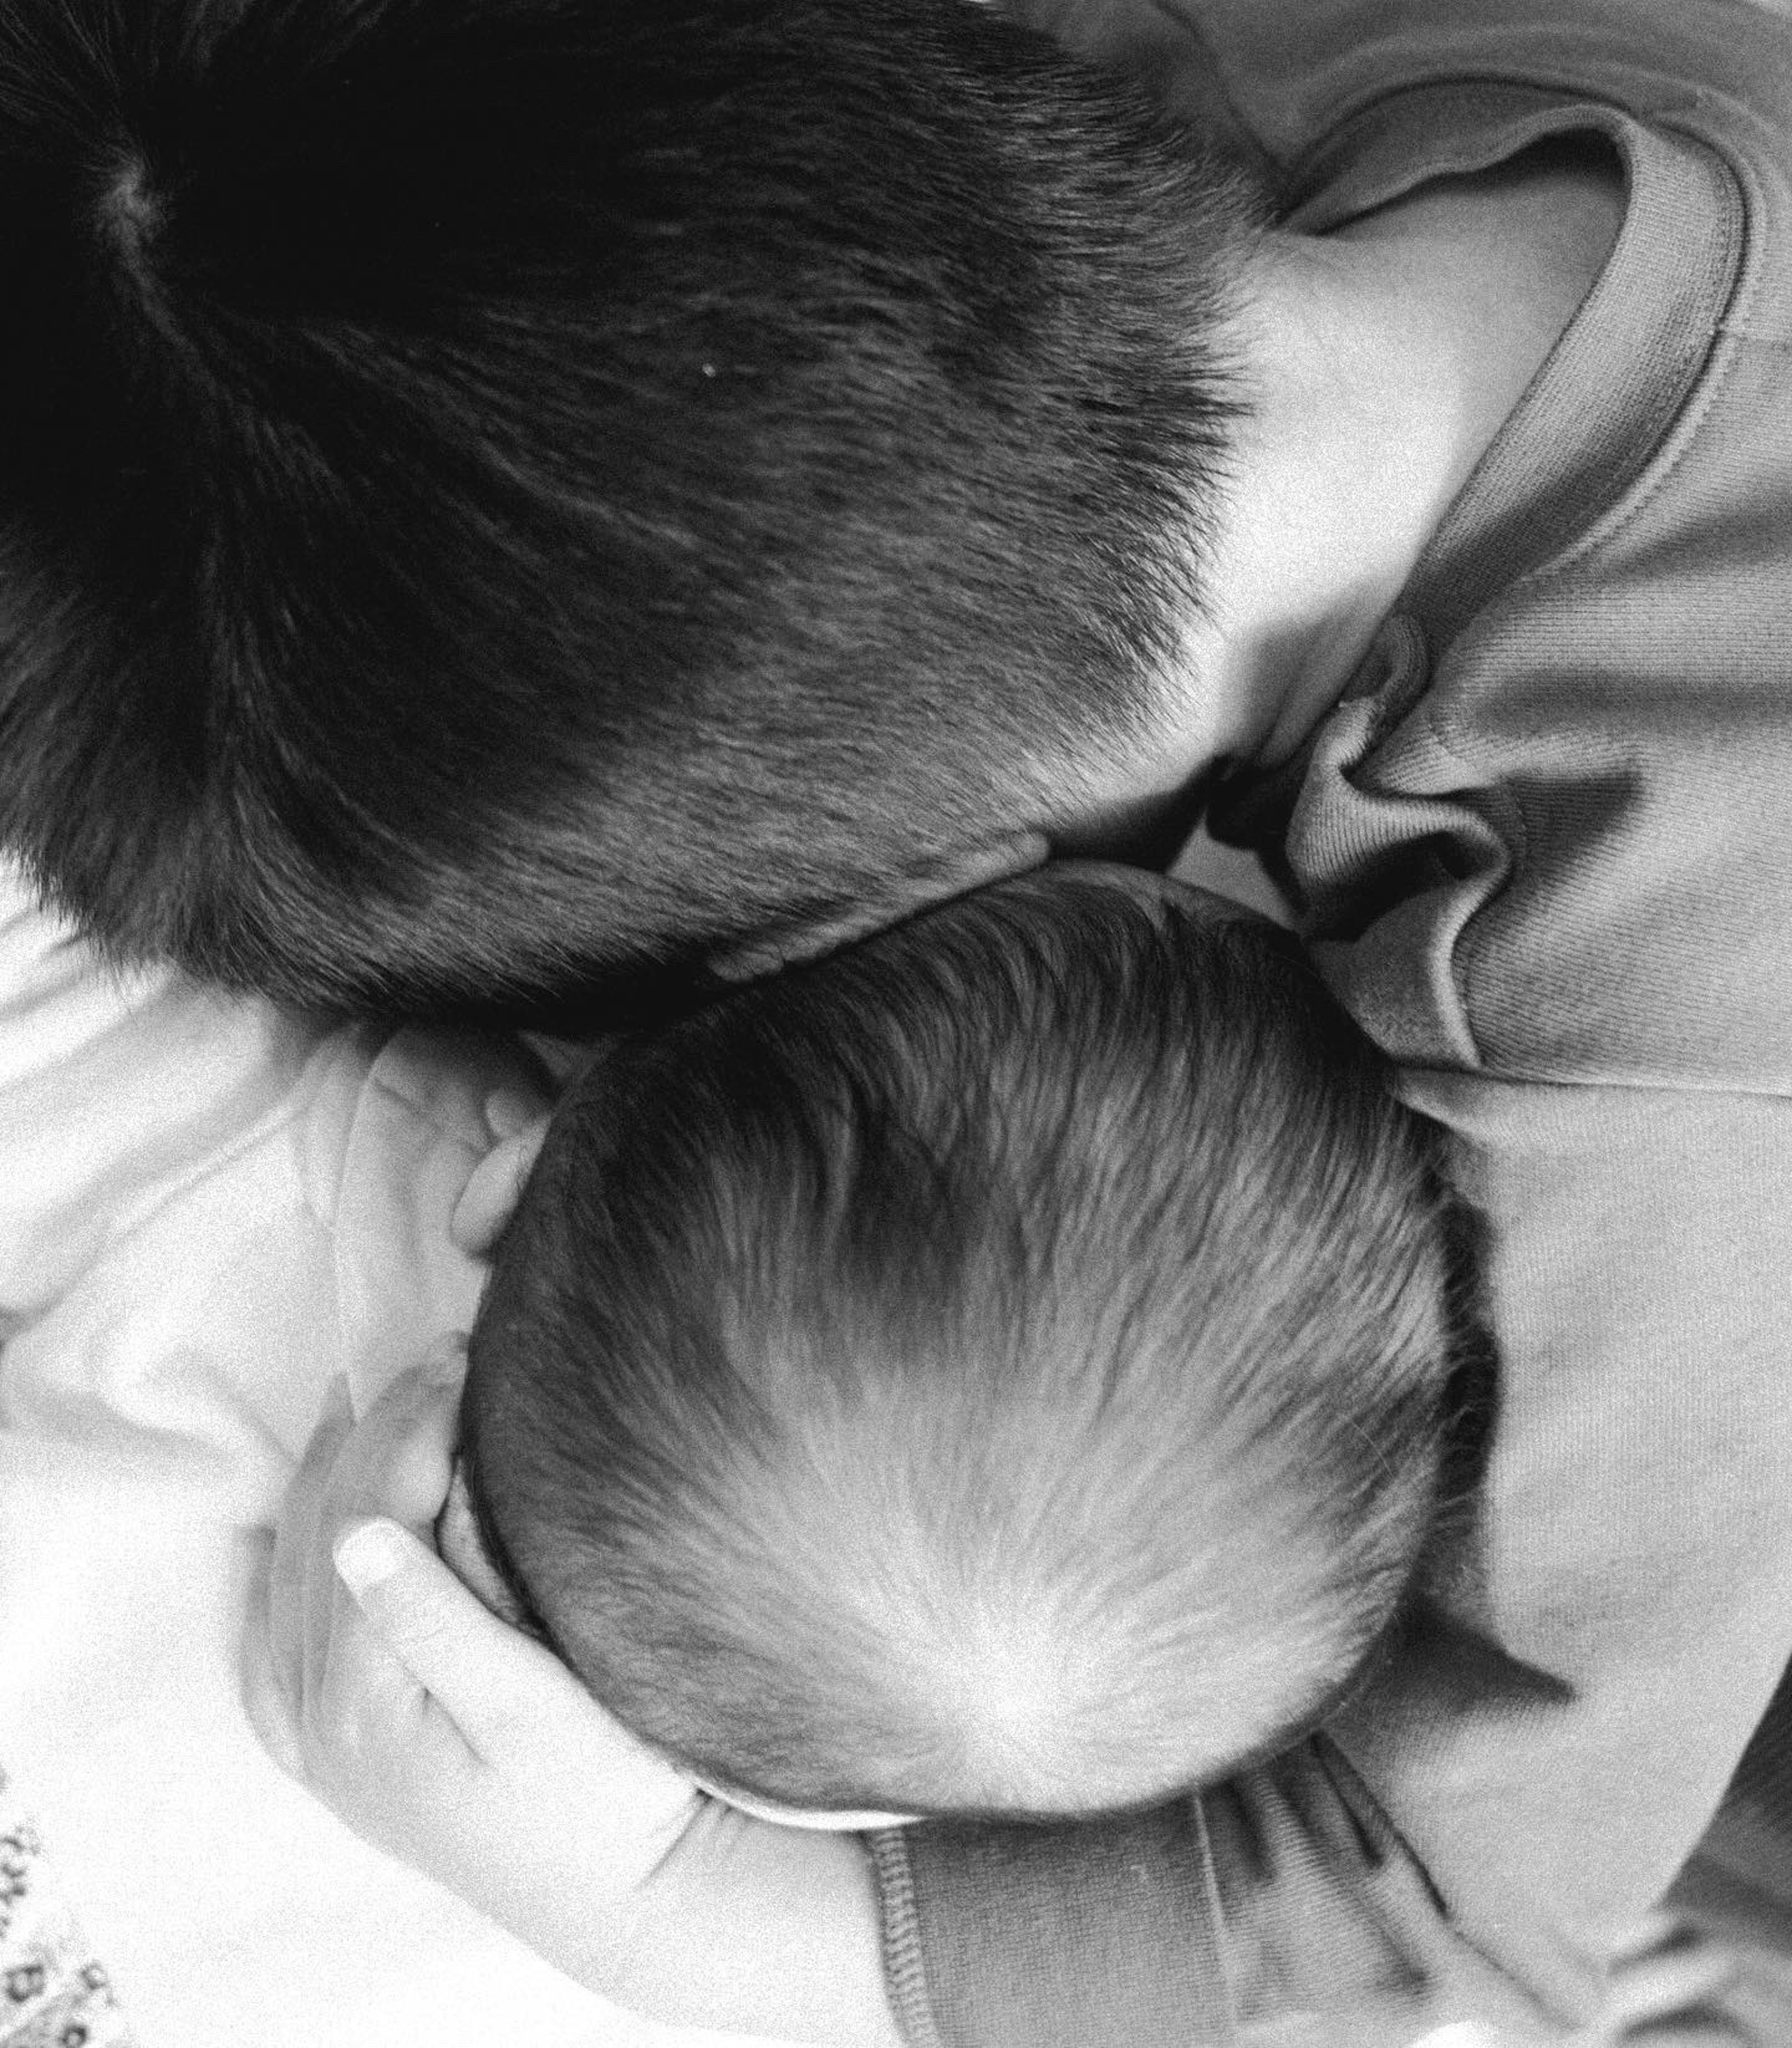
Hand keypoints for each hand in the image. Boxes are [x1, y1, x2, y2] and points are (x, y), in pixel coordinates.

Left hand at [243, 1364, 898, 2045]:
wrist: (635, 1901)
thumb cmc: (605, 1801)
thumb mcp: (534, 1715)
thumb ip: (439, 1623)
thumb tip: (359, 1530)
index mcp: (367, 1702)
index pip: (366, 1517)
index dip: (410, 1424)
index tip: (466, 1359)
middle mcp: (324, 1722)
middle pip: (322, 1534)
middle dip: (376, 1430)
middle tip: (442, 1358)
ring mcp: (327, 1741)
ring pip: (294, 1574)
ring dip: (332, 1475)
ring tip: (370, 1398)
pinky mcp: (348, 1753)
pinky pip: (279, 1647)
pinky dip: (285, 1569)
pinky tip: (300, 1526)